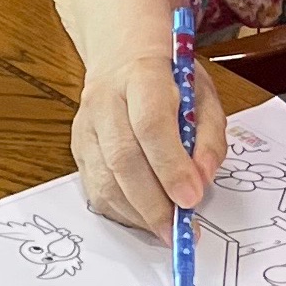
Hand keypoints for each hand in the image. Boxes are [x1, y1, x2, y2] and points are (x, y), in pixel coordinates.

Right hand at [70, 45, 226, 231]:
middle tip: (179, 230)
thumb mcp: (204, 93)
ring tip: (164, 231)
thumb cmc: (169, 76)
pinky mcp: (77, 147)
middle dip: (152, 202)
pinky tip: (142, 218)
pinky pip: (93, 188)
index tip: (192, 199)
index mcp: (142, 77)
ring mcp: (85, 125)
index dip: (171, 166)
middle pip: (123, 158)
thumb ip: (208, 137)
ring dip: (136, 213)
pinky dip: (120, 211)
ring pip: (104, 179)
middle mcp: (105, 100)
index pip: (151, 125)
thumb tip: (200, 181)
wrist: (121, 53)